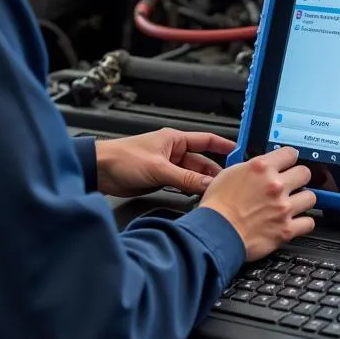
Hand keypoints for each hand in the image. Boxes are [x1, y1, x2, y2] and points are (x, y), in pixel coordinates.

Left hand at [94, 128, 235, 196]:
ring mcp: (167, 166)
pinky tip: (197, 199)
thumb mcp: (158, 169)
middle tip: (229, 185)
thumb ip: (185, 178)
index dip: (224, 146)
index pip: (206, 140)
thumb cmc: (122, 159)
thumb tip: (207, 184)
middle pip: (201, 162)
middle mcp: (172, 151)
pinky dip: (189, 190)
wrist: (99, 171)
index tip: (240, 153)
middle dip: (214, 172)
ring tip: (216, 194)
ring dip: (201, 184)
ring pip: (191, 175)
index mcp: (174, 140)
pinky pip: (181, 184)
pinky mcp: (159, 180)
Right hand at [199, 147, 315, 261]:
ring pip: (311, 197)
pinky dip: (303, 222)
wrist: (215, 233)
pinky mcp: (286, 230)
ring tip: (293, 203)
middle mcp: (275, 185)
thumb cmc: (217, 206)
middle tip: (292, 183)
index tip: (288, 162)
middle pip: (305, 173)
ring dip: (302, 200)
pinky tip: (295, 221)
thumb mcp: (229, 174)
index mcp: (261, 168)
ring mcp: (283, 208)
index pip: (290, 153)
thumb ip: (250, 167)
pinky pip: (308, 222)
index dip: (289, 158)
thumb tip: (259, 165)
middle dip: (298, 177)